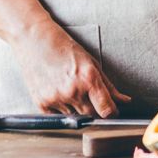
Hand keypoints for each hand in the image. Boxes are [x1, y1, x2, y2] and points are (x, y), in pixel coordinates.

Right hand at [10, 20, 130, 116]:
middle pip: (93, 116)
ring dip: (77, 109)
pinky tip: (58, 92)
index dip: (112, 113)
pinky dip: (62, 110)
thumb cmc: (62, 46)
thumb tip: (124, 101)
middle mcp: (73, 90)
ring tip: (69, 88)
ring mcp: (56, 98)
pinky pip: (58, 117)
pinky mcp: (42, 103)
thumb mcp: (90, 62)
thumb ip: (108, 85)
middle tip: (89, 96)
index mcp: (88, 78)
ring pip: (76, 118)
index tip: (111, 110)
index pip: (107, 111)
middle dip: (95, 110)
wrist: (33, 39)